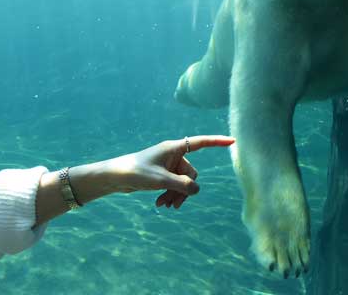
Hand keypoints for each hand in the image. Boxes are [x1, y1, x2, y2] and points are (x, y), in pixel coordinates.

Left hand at [103, 135, 234, 208]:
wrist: (114, 177)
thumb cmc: (136, 172)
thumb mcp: (161, 181)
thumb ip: (182, 185)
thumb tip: (196, 190)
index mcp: (175, 148)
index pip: (201, 143)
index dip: (217, 142)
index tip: (233, 141)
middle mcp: (174, 155)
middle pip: (191, 174)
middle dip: (184, 190)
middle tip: (173, 204)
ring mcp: (168, 165)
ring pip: (183, 182)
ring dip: (176, 195)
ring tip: (164, 206)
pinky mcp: (162, 174)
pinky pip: (175, 185)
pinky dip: (170, 195)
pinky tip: (160, 204)